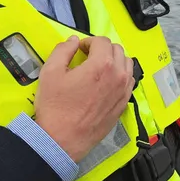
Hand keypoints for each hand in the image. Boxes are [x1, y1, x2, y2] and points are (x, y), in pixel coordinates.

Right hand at [33, 35, 134, 162]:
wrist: (62, 139)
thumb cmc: (56, 107)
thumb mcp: (50, 72)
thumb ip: (63, 50)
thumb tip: (73, 41)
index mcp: (102, 65)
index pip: (102, 41)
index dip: (89, 41)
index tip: (80, 49)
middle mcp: (118, 75)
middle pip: (117, 50)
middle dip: (102, 49)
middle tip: (88, 56)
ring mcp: (123, 91)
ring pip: (127, 64)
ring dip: (114, 60)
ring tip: (99, 67)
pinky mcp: (124, 104)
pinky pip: (129, 82)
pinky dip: (120, 76)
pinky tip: (106, 82)